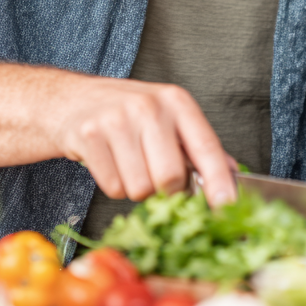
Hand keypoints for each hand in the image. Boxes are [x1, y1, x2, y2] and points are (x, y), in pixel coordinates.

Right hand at [53, 75, 236, 206]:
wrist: (74, 99)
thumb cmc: (129, 112)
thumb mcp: (168, 117)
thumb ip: (198, 146)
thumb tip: (231, 174)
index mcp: (176, 101)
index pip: (206, 146)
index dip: (219, 181)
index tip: (227, 205)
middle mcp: (149, 106)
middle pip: (171, 177)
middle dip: (166, 189)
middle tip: (156, 176)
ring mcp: (117, 119)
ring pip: (140, 188)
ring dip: (137, 188)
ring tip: (129, 163)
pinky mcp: (89, 135)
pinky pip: (112, 187)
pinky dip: (114, 185)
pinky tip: (110, 162)